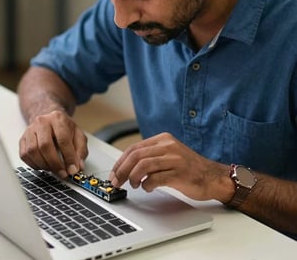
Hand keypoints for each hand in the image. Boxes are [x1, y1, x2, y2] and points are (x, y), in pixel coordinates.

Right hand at [19, 110, 87, 177]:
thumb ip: (81, 151)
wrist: (50, 121)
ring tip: (53, 169)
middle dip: (55, 163)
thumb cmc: (64, 129)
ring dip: (44, 165)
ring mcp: (30, 130)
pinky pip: (24, 155)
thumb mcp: (78, 136)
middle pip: (45, 145)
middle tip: (62, 173)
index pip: (63, 139)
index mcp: (58, 119)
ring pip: (32, 151)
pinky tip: (43, 165)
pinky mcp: (23, 139)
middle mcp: (42, 122)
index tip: (72, 169)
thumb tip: (78, 166)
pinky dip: (34, 165)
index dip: (68, 157)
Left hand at [109, 132, 232, 201]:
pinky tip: (147, 188)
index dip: (120, 162)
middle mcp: (168, 146)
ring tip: (133, 185)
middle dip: (122, 170)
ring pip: (143, 165)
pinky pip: (156, 178)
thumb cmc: (188, 168)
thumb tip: (125, 167)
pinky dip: (147, 184)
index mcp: (163, 139)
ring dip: (132, 177)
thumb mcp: (168, 155)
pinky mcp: (180, 173)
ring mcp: (175, 158)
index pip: (134, 148)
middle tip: (116, 182)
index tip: (113, 173)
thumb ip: (150, 156)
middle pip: (136, 155)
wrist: (213, 177)